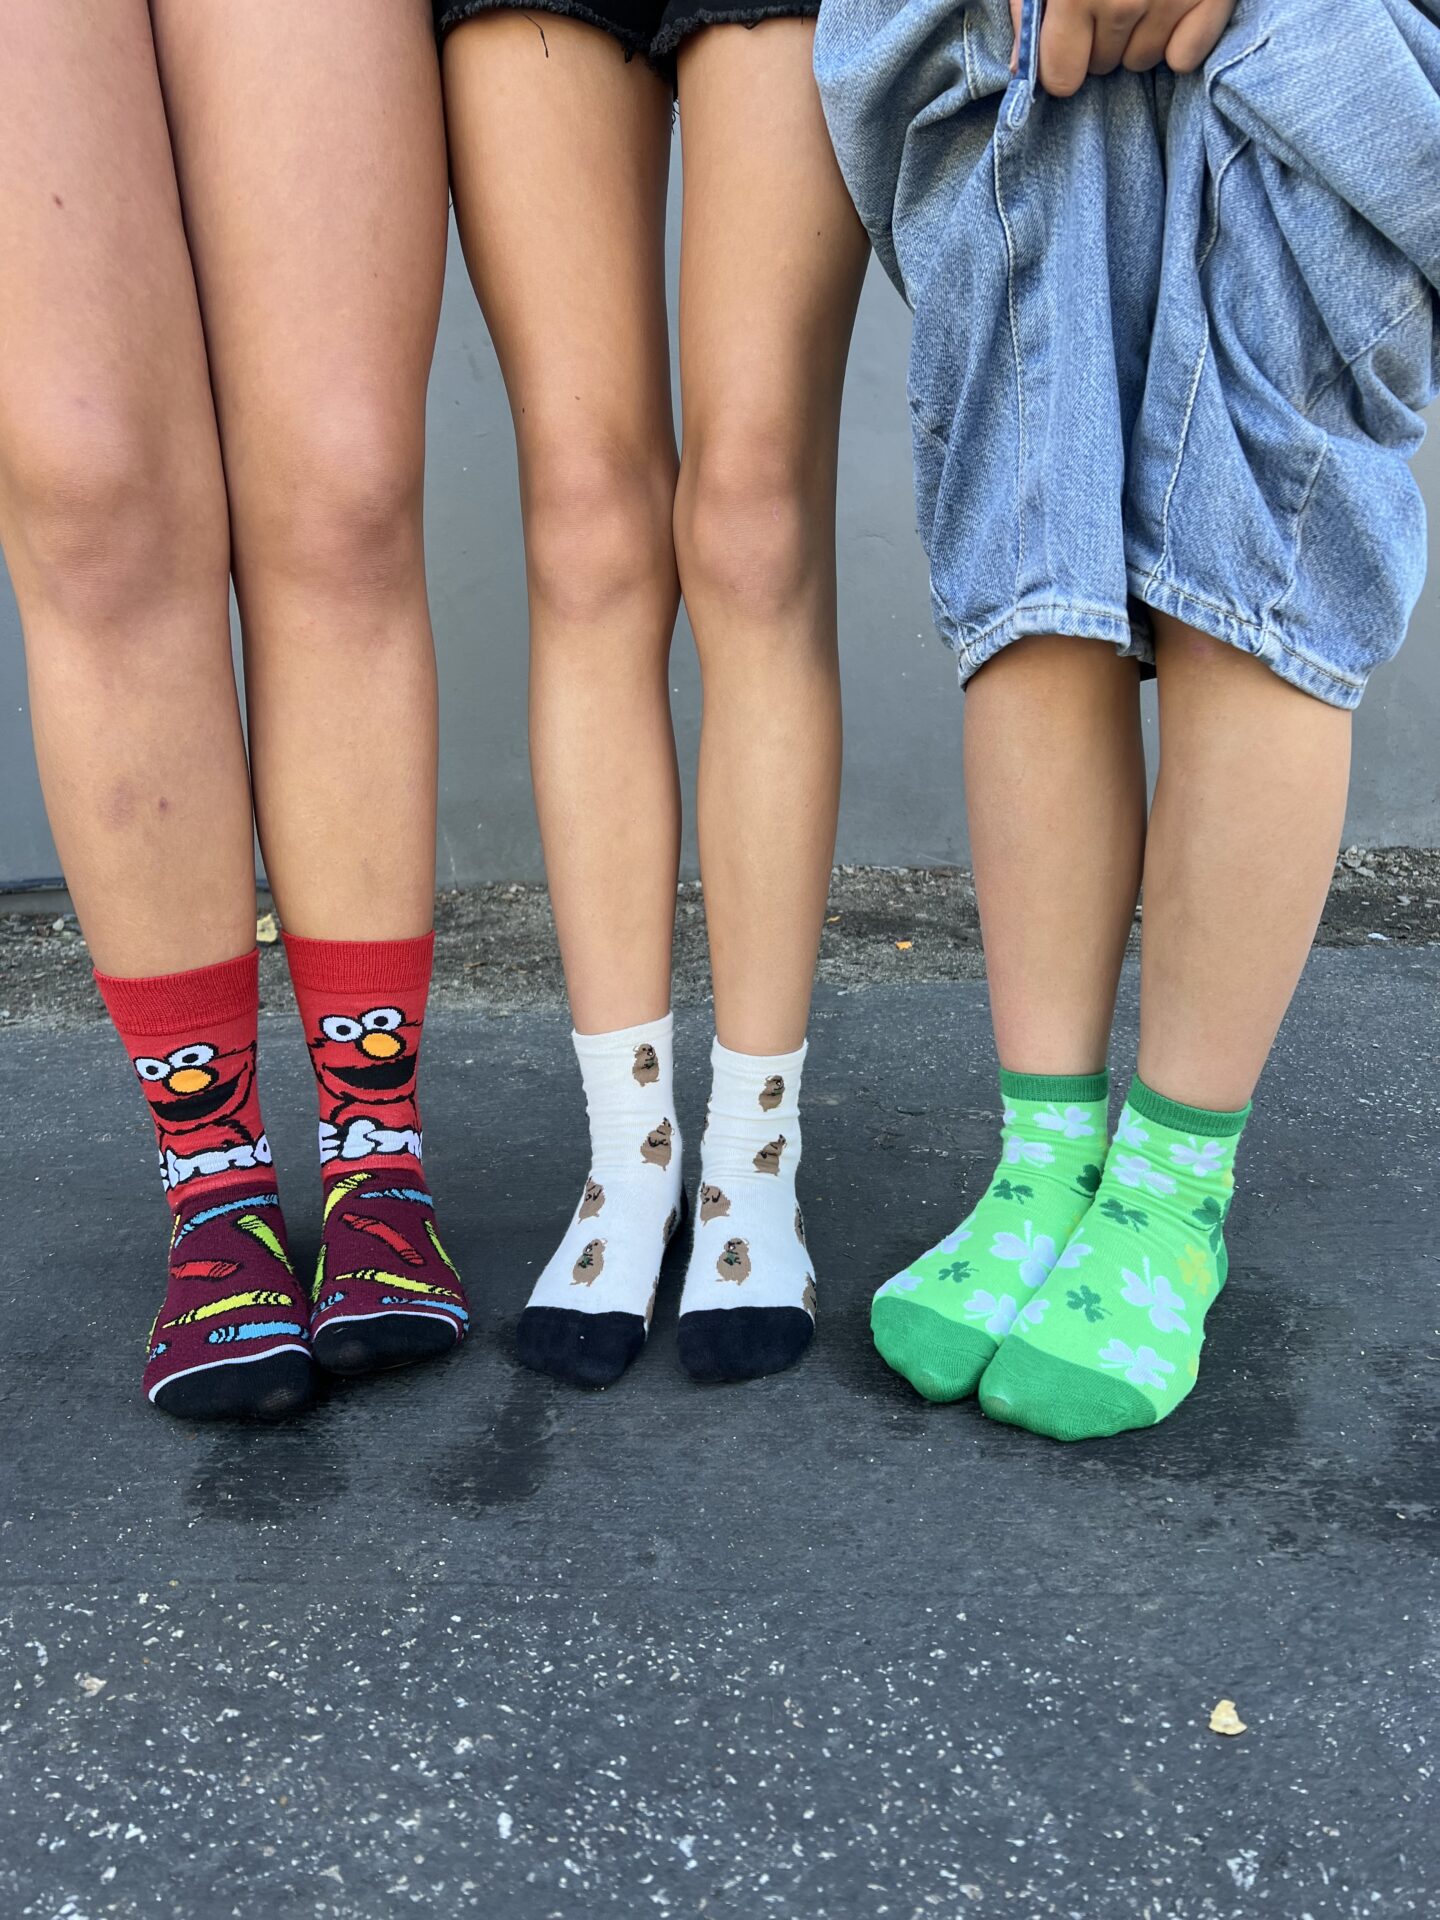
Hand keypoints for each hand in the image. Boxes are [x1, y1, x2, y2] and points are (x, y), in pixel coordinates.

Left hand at [1009, 0, 1238, 94]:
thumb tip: (1020, 69)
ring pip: (1144, 62)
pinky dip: (1182, 39)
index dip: (1061, 62)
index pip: (1061, 77)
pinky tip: (1177, 8)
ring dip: (1139, 39)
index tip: (1067, 42)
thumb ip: (1029, 8)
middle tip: (1109, 2)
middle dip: (1100, 43)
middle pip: (1102, 68)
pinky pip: (1186, 56)